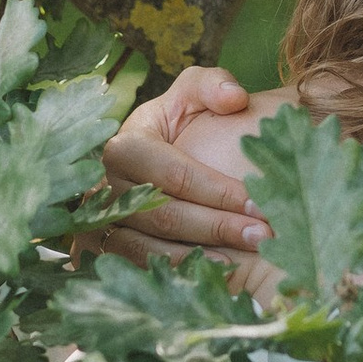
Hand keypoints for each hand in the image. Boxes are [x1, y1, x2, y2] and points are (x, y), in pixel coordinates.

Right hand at [99, 65, 267, 266]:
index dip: (219, 190)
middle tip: (263, 236)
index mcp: (125, 147)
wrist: (152, 157)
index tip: (261, 204)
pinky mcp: (103, 252)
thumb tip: (235, 98)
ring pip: (148, 249)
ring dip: (198, 258)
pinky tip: (212, 276)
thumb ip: (212, 85)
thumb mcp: (191, 95)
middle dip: (217, 227)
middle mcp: (106, 188)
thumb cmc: (177, 125)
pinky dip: (174, 274)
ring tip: (244, 261)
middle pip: (164, 215)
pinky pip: (138, 268)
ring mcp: (99, 224)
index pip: (175, 174)